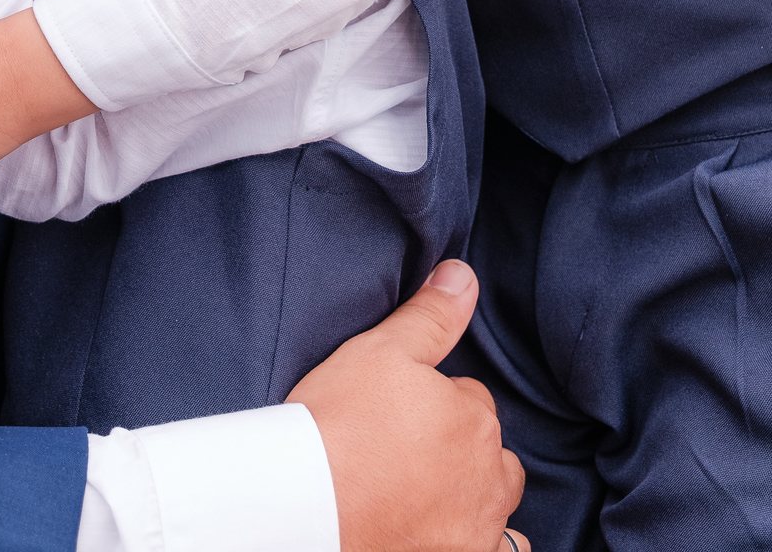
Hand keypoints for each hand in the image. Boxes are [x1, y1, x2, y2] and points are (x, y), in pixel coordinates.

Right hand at [288, 261, 526, 551]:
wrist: (306, 505)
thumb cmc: (338, 425)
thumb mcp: (380, 351)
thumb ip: (430, 316)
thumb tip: (464, 277)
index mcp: (474, 419)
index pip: (471, 400)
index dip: (435, 402)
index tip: (400, 411)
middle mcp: (488, 478)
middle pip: (490, 453)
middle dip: (462, 447)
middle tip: (410, 449)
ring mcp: (477, 530)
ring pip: (496, 505)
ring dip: (476, 495)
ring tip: (430, 491)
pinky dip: (483, 542)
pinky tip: (449, 531)